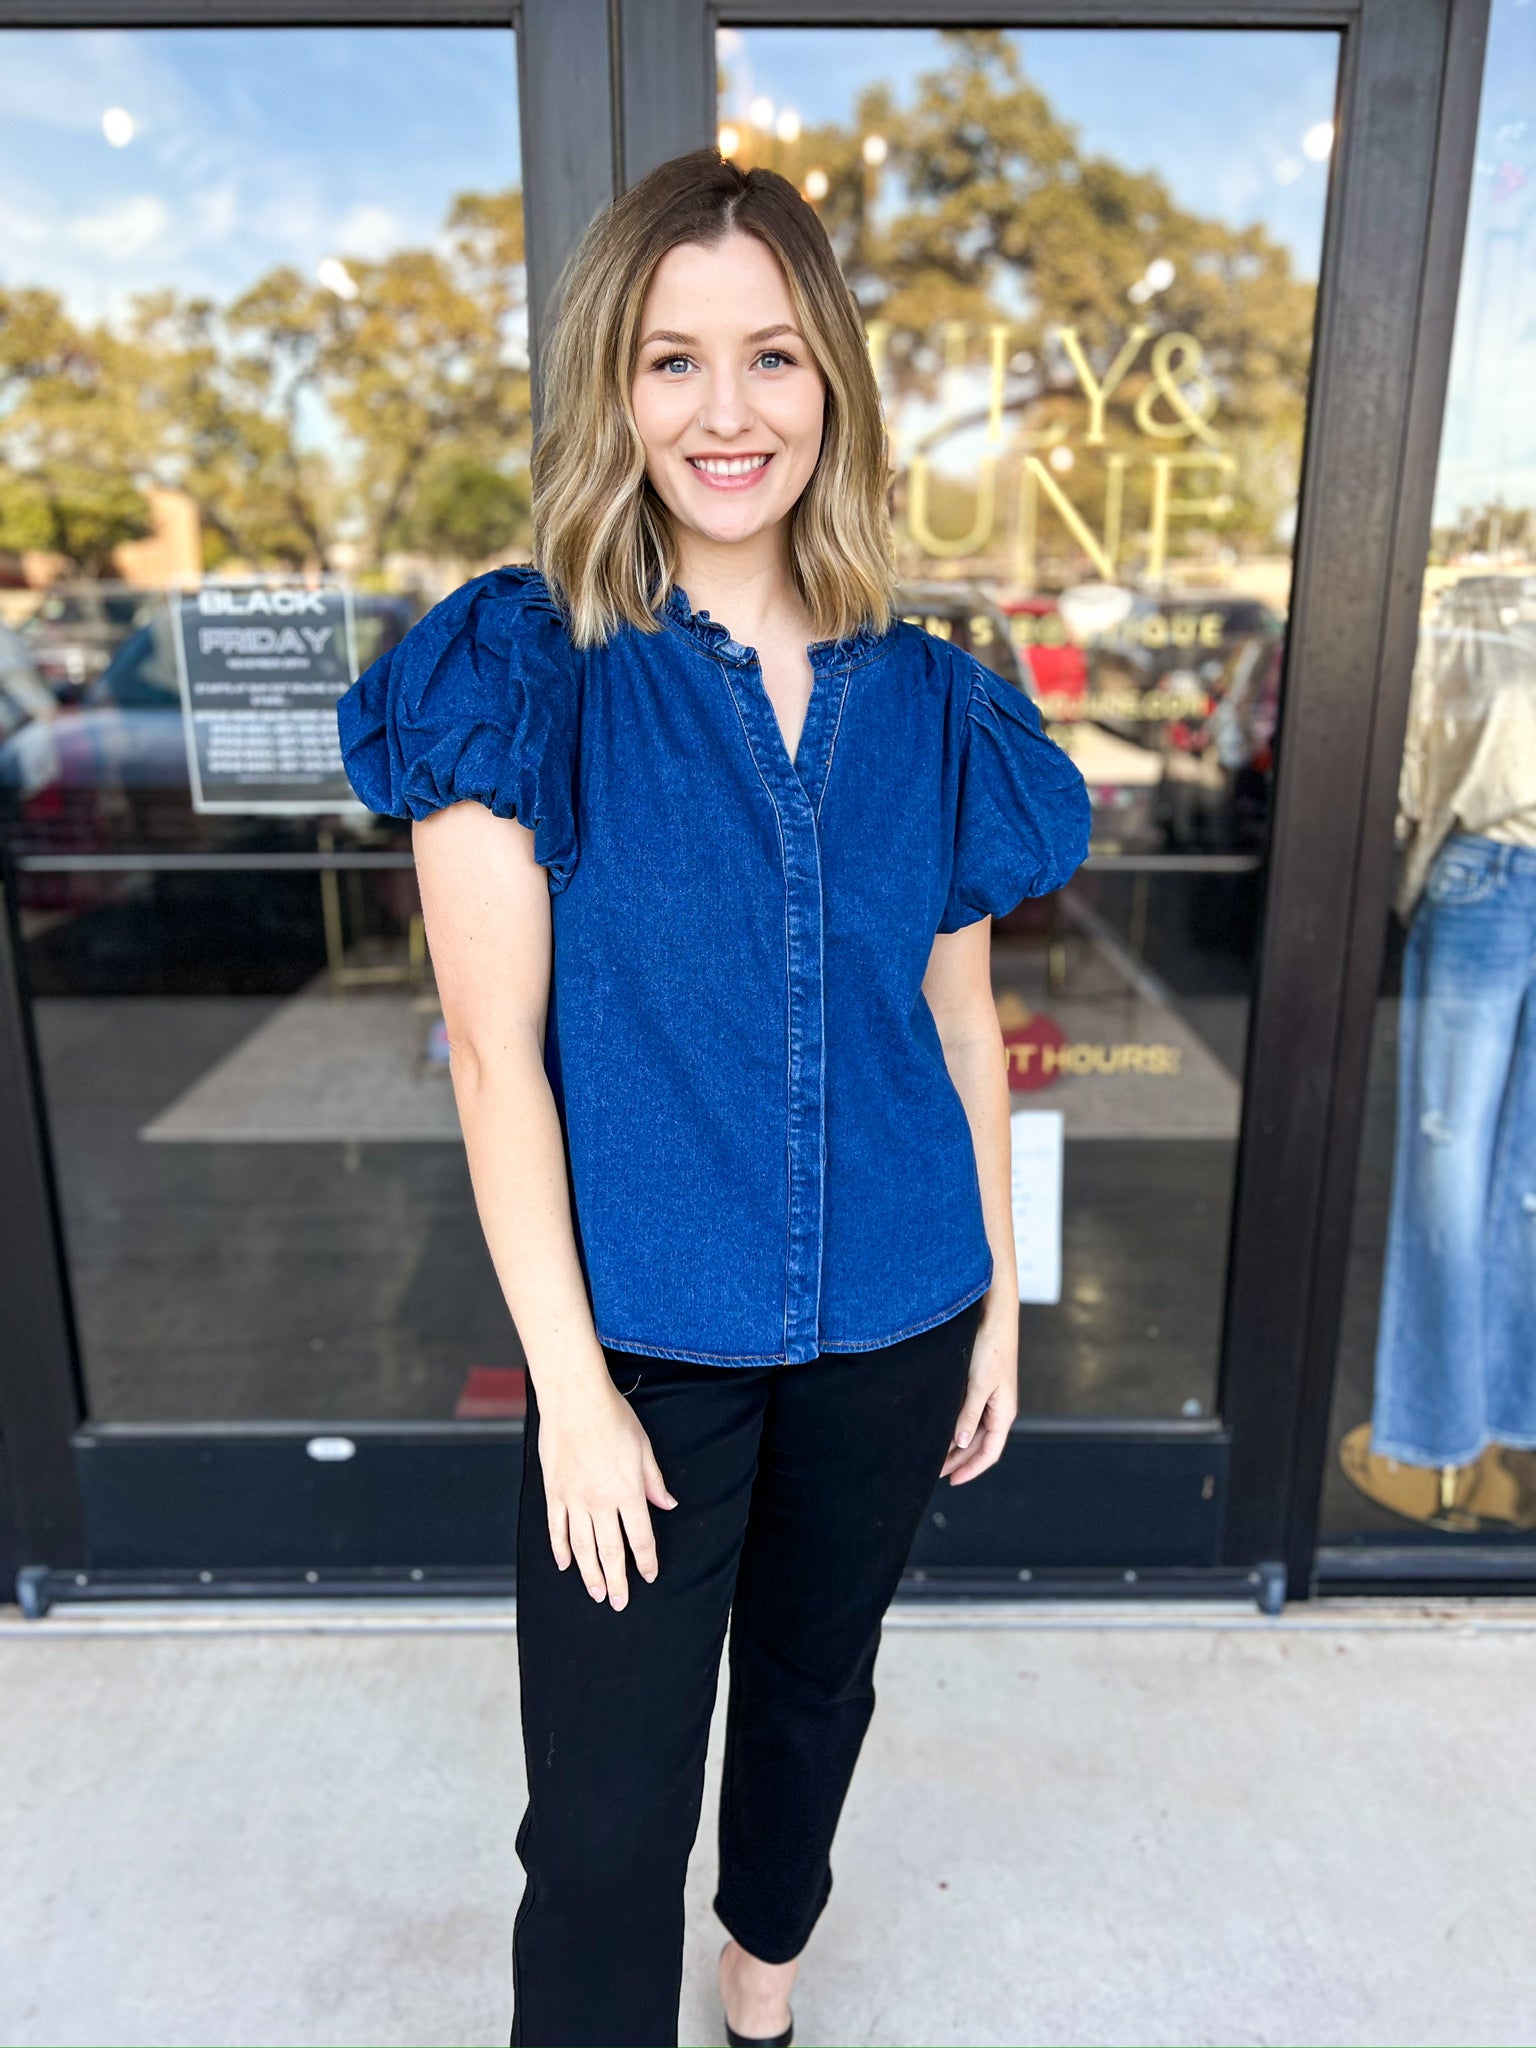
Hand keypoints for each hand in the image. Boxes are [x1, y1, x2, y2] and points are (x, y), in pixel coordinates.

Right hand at [535, 1372, 677, 1608]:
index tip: (649, 1576)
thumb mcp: (644, 1448)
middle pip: (610, 1551)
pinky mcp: (554, 1492)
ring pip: (582, 1547)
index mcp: (628, 1492)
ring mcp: (574, 1499)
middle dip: (617, 1580)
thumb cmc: (614, 1418)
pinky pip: (557, 1528)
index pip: (640, 1538)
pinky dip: (560, 1548)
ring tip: (596, 1593)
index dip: (646, 1561)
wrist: (575, 1399)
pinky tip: (565, 1564)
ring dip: (589, 1573)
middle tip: (619, 1602)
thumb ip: (654, 1482)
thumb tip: (667, 1505)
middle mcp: (601, 1501)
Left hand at [939, 1300, 1017, 1485]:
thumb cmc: (991, 1345)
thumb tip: (961, 1443)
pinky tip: (938, 1427)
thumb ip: (969, 1414)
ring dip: (954, 1443)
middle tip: (932, 1471)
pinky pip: (968, 1413)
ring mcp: (989, 1396)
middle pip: (978, 1444)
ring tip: (931, 1453)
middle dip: (958, 1460)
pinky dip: (954, 1424)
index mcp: (1003, 1412)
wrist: (994, 1313)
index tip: (951, 1481)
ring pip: (972, 1430)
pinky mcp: (980, 1384)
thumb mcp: (978, 1384)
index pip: (989, 1452)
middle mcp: (998, 1408)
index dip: (971, 1469)